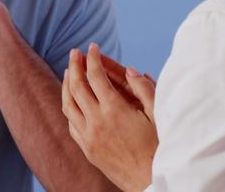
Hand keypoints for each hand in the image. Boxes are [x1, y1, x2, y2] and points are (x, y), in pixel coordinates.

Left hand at [62, 43, 157, 191]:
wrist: (148, 181)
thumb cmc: (157, 147)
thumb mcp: (156, 115)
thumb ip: (144, 89)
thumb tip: (130, 70)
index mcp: (114, 109)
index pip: (95, 75)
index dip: (93, 58)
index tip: (93, 46)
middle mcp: (96, 121)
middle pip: (77, 86)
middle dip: (75, 65)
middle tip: (75, 52)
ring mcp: (89, 136)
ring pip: (68, 105)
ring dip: (67, 85)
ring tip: (69, 72)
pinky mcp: (87, 149)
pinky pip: (71, 124)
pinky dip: (69, 107)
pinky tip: (72, 101)